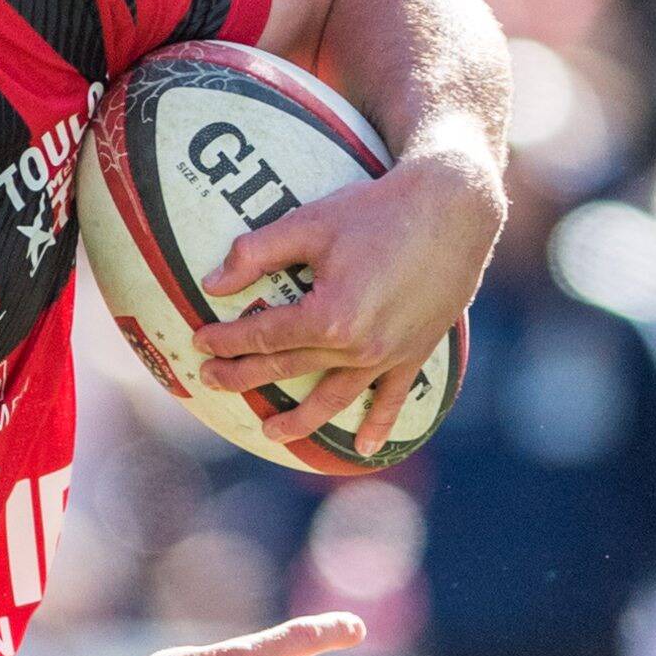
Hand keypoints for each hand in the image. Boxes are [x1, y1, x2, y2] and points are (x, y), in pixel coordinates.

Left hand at [195, 149, 504, 459]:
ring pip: (335, 397)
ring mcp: (389, 355)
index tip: (200, 340)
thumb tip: (212, 284)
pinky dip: (379, 424)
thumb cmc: (378, 209)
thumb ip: (256, 254)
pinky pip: (394, 398)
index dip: (227, 340)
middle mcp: (358, 346)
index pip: (264, 335)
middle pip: (289, 369)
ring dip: (300, 420)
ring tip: (271, 432)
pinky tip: (365, 447)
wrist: (455, 208)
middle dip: (244, 376)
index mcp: (329, 316)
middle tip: (212, 380)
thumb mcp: (309, 223)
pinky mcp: (416, 352)